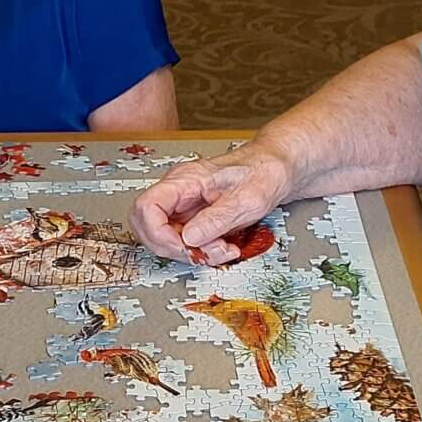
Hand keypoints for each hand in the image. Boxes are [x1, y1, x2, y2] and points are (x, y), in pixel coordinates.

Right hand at [130, 141, 295, 264]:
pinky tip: (221, 247)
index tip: (184, 246)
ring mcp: (183, 205)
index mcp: (185, 179)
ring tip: (220, 249)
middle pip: (148, 227)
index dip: (158, 234)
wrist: (275, 169)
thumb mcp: (246, 199)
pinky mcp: (192, 217)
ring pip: (165, 239)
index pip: (146, 206)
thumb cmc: (262, 173)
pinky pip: (183, 241)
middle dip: (174, 249)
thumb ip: (217, 219)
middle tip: (203, 252)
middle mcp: (178, 191)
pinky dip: (201, 251)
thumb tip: (189, 238)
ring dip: (191, 253)